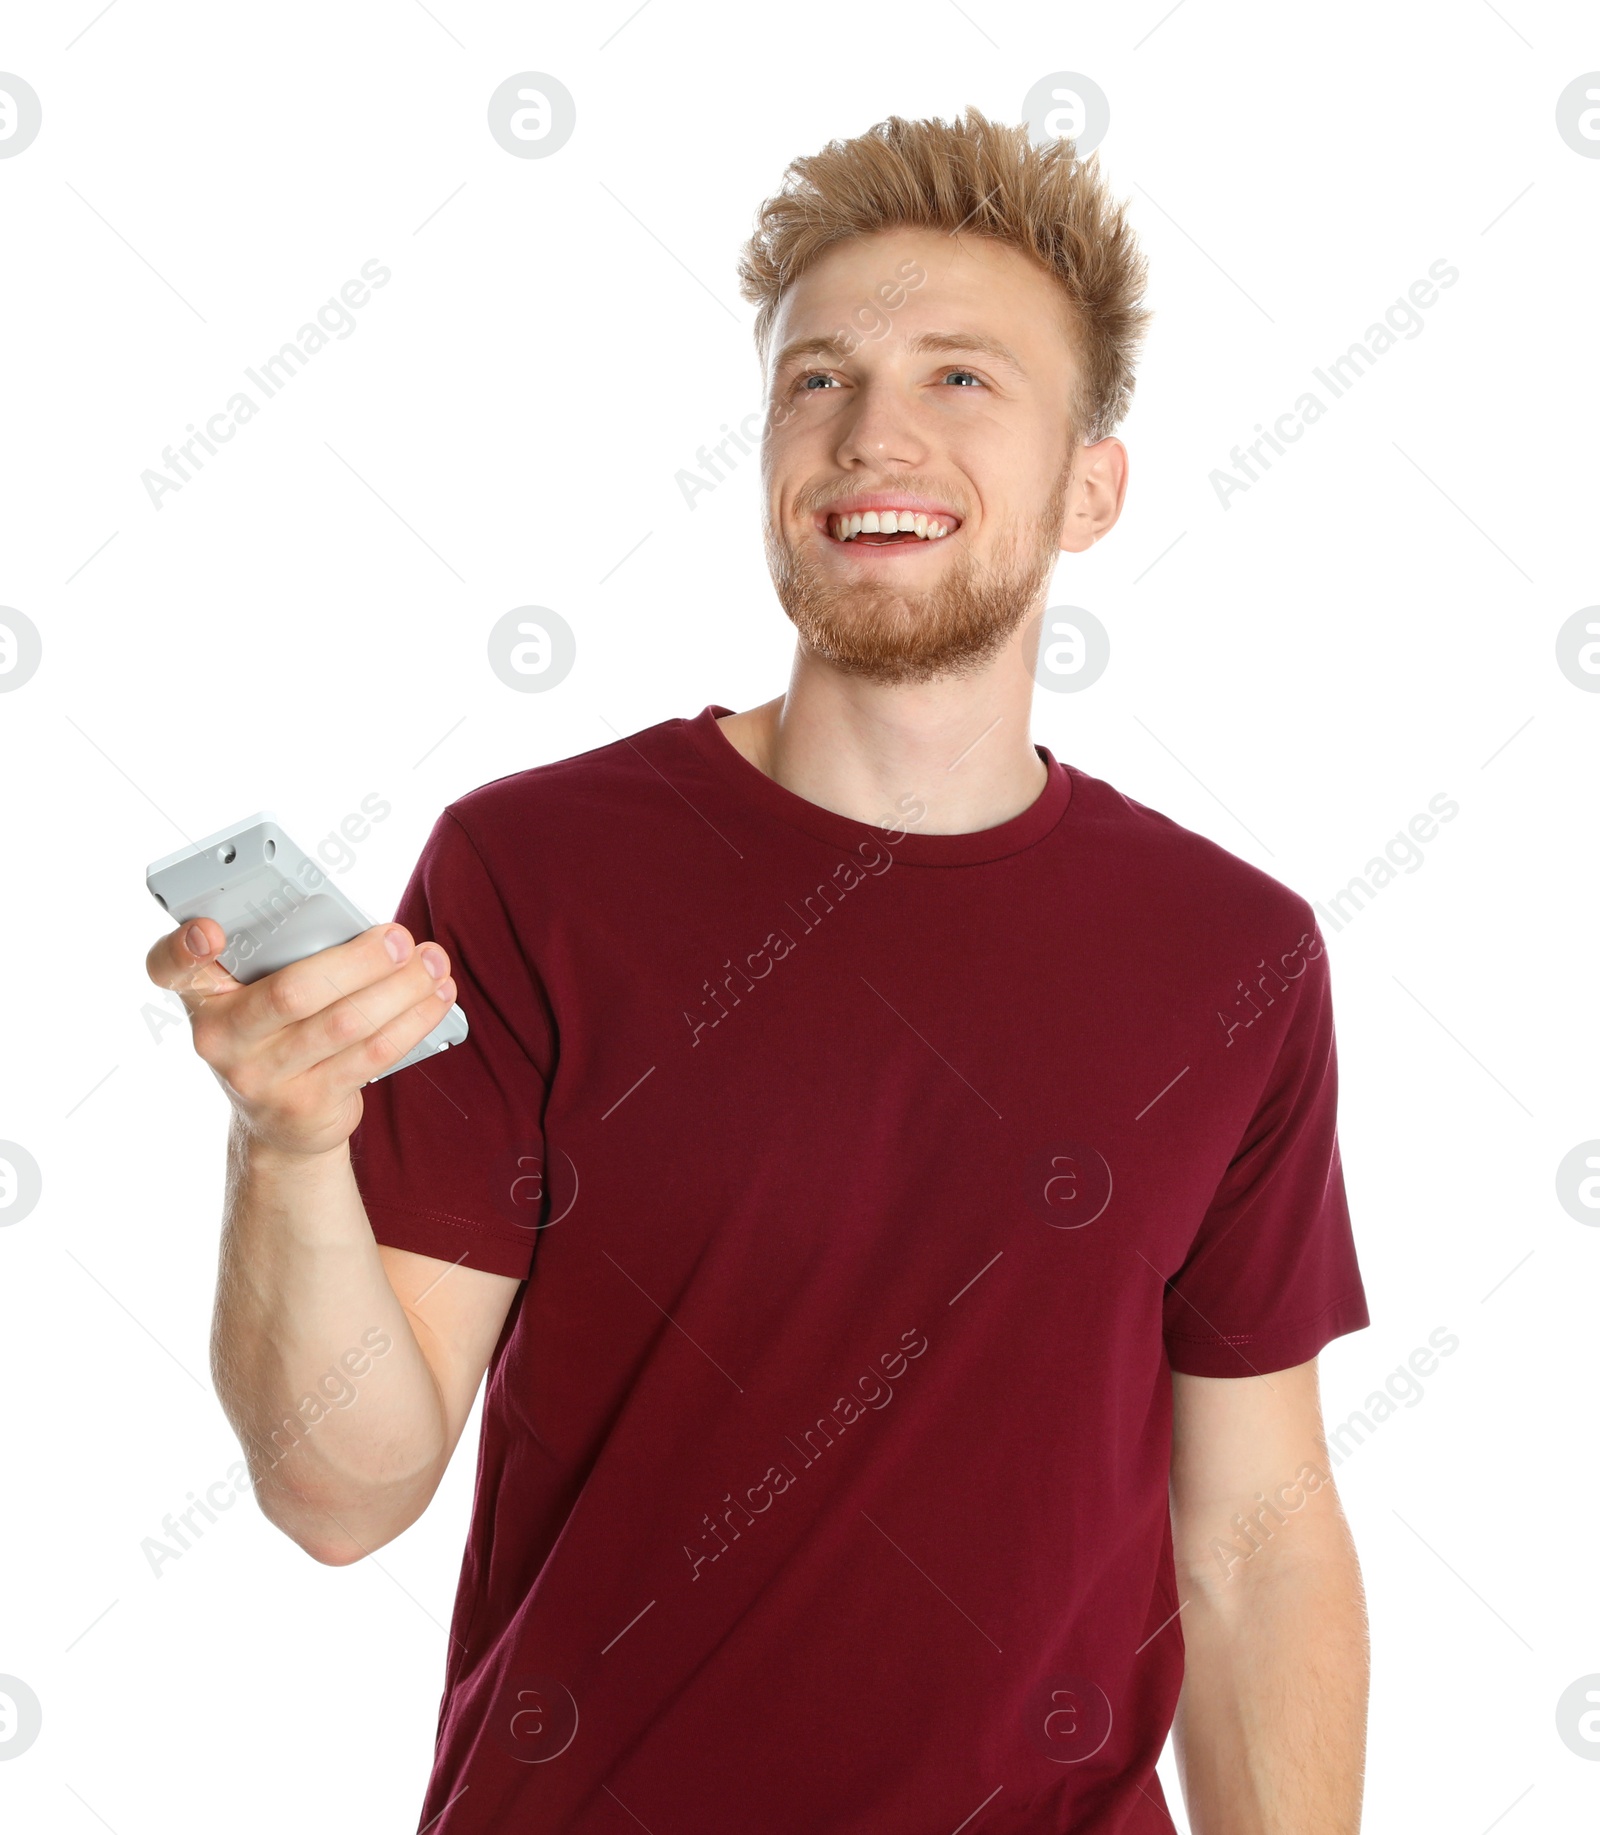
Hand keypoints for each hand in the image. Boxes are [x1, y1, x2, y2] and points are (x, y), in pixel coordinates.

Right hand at [145, 918, 456, 1157]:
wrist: (279, 1123)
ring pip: (345, 1024)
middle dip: (357, 961)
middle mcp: (221, 1040)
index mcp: (202, 996)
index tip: (211, 930)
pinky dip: (412, 1021)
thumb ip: (285, 957)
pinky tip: (436, 997)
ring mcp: (261, 1079)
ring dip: (401, 989)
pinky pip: (372, 1056)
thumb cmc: (277, 1031)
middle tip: (400, 938)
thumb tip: (371, 935)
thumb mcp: (258, 995)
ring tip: (433, 963)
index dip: (183, 947)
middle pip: (292, 992)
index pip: (169, 967)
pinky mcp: (307, 1106)